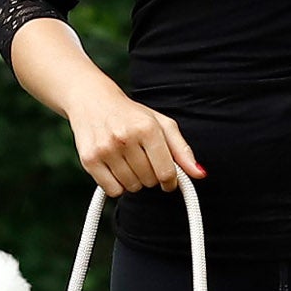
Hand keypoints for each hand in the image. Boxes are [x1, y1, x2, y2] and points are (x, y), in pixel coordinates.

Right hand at [65, 84, 204, 196]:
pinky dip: (117, 185)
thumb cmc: (131, 115)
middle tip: (142, 160)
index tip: (167, 179)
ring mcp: (105, 149)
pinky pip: (113, 191)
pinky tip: (116, 168)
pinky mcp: (89, 160)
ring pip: (132, 187)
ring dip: (134, 180)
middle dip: (150, 176)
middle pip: (149, 181)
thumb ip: (183, 151)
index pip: (166, 172)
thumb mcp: (161, 125)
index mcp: (147, 128)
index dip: (170, 181)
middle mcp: (125, 137)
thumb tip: (200, 174)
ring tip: (128, 161)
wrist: (91, 100)